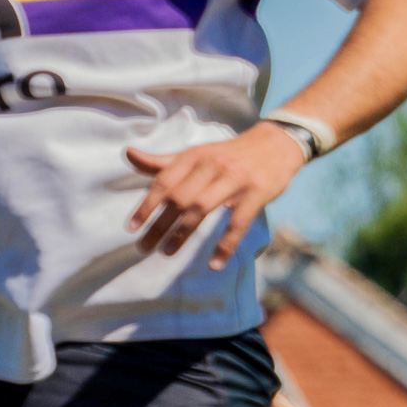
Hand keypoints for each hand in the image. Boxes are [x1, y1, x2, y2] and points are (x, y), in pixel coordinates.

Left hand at [125, 123, 305, 270]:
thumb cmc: (230, 154)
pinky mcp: (258, 192)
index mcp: (196, 155)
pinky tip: (214, 264)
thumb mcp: (198, 153)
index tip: (132, 228)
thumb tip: (128, 154)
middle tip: (144, 248)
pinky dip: (225, 245)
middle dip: (160, 225)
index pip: (165, 181)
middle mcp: (213, 164)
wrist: (278, 143)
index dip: (147, 205)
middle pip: (180, 197)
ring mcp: (237, 178)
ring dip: (183, 233)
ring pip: (203, 208)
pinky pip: (238, 222)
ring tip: (167, 252)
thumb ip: (163, 162)